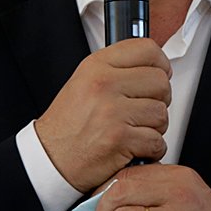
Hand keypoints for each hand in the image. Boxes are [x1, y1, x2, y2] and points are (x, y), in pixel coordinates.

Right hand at [33, 38, 172, 192]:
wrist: (49, 160)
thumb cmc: (68, 125)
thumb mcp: (84, 82)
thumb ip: (117, 70)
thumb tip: (155, 66)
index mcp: (96, 66)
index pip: (147, 50)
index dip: (160, 64)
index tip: (159, 74)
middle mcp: (104, 84)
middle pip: (160, 82)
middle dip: (159, 100)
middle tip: (144, 110)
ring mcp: (112, 111)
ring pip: (161, 113)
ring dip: (155, 127)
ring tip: (135, 130)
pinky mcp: (119, 139)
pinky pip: (157, 141)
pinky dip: (151, 149)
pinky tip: (134, 147)